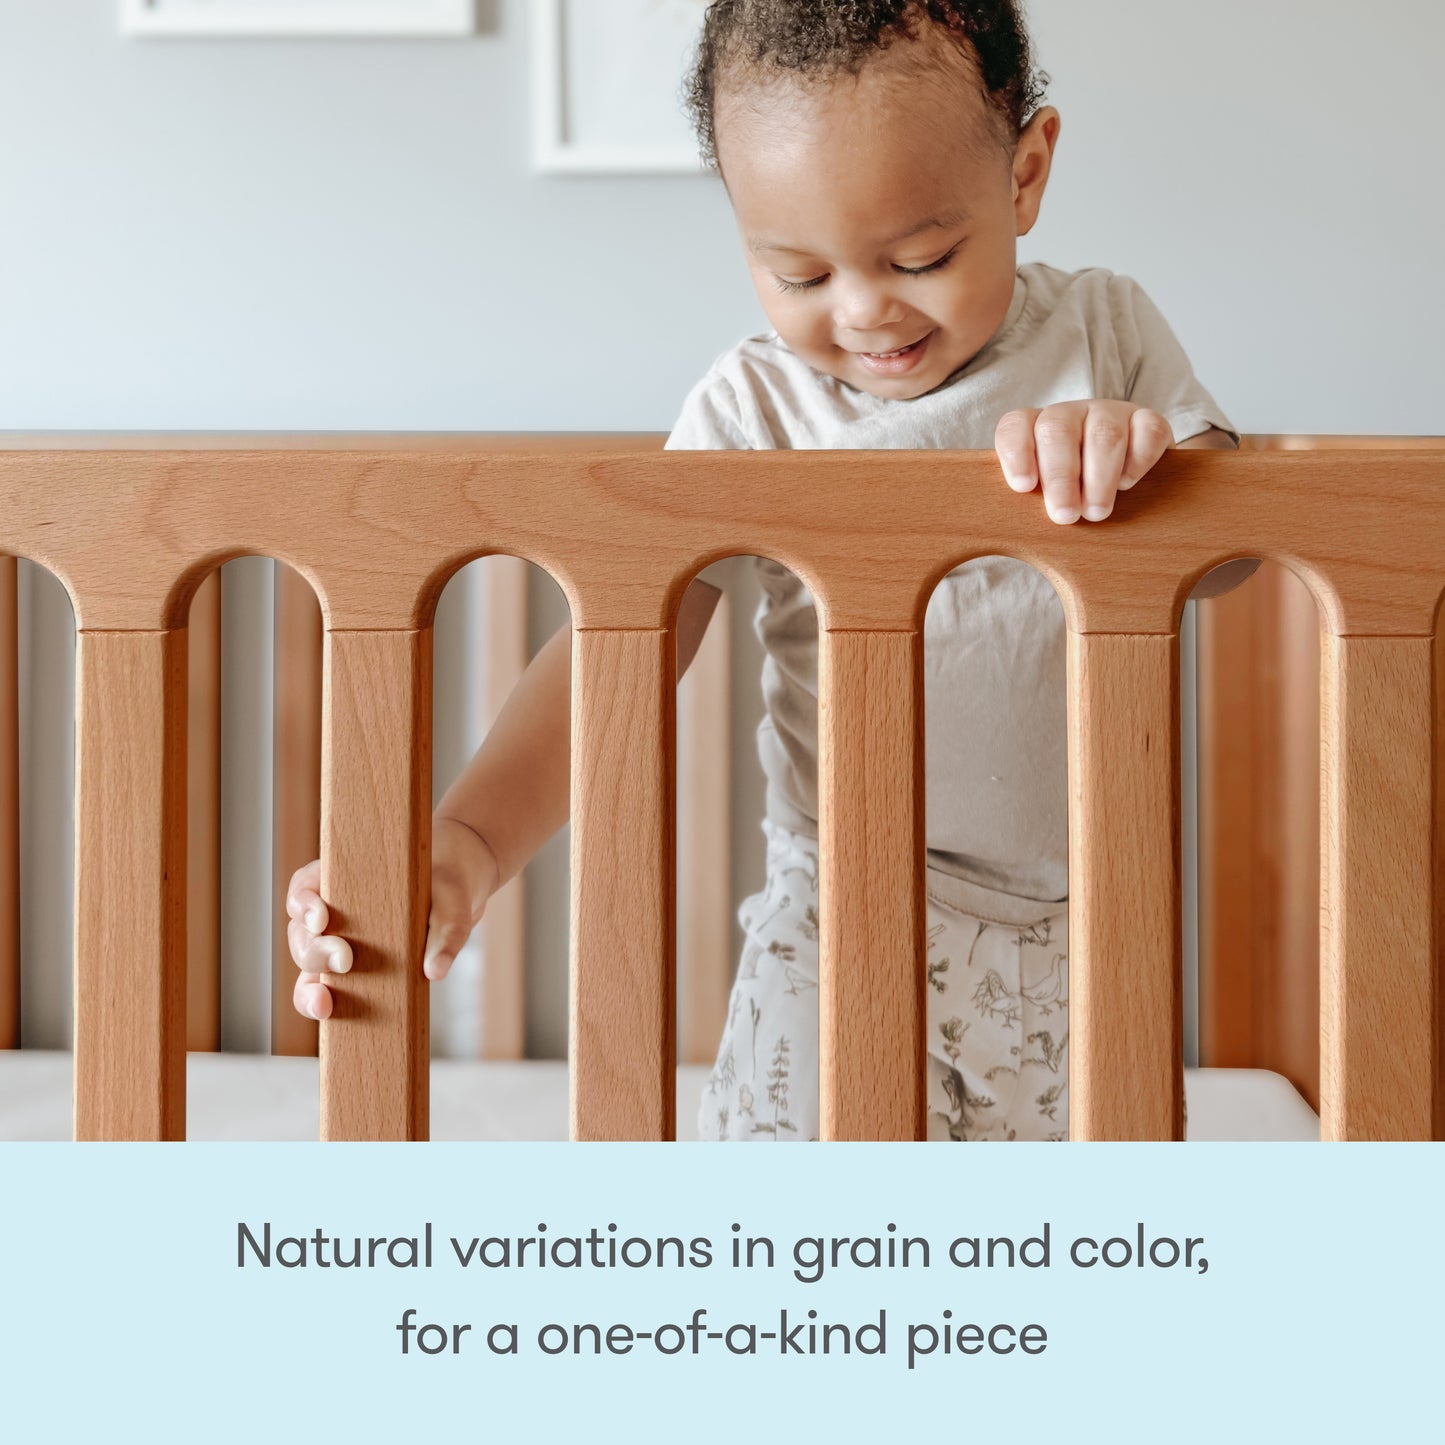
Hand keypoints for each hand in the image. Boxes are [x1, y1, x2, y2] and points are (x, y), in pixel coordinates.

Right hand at [286, 817, 500, 1020]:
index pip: (306, 888)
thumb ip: (448, 929)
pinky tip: (330, 1016)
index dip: (304, 905)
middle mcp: (334, 911)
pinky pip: (330, 988)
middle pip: (302, 933)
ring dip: (310, 987)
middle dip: (315, 952)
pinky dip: (323, 1003)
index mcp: (344, 878)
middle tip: (344, 961)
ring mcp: (342, 942)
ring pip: (309, 966)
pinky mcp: (356, 971)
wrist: (464, 890)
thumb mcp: (454, 895)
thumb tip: (435, 972)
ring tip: (324, 1004)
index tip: (322, 920)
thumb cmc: (450, 880)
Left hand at [995, 400, 1173, 523]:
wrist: (1129, 483)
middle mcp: (1071, 415)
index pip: (1015, 427)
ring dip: (1099, 477)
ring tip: (1096, 512)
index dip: (1016, 453)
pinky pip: (1147, 430)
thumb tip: (1013, 531)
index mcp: (1036, 429)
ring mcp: (1110, 413)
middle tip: (1064, 516)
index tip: (1023, 487)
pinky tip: (1127, 484)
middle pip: (1057, 430)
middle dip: (1060, 476)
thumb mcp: (1047, 499)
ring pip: (1103, 434)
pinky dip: (1137, 460)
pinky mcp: (1147, 420)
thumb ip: (1031, 504)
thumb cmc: (1075, 496)